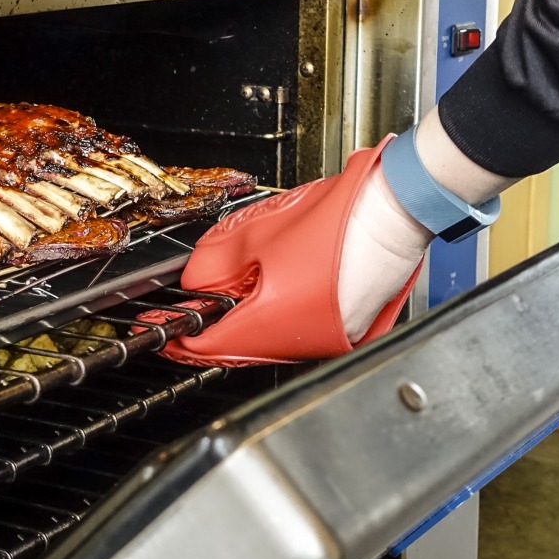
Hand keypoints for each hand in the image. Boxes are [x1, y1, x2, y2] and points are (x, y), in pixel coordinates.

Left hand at [158, 135, 427, 366]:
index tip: (164, 329)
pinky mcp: (346, 330)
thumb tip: (195, 284)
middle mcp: (302, 343)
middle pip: (240, 348)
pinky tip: (271, 295)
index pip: (209, 346)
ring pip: (270, 343)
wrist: (394, 210)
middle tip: (190, 313)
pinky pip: (298, 334)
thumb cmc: (339, 219)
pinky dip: (278, 320)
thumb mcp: (255, 234)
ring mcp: (329, 340)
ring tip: (231, 297)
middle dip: (213, 330)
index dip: (181, 336)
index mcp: (273, 324)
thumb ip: (212, 266)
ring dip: (246, 324)